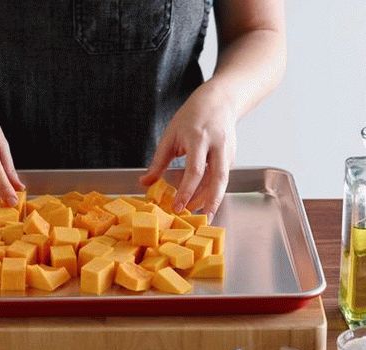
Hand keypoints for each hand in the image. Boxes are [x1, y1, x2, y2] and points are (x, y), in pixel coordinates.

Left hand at [140, 81, 236, 220]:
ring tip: (199, 215)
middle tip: (202, 220)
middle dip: (211, 202)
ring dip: (212, 200)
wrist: (219, 102)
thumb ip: (158, 162)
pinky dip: (213, 191)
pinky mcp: (232, 157)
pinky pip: (222, 178)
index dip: (186, 191)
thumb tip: (144, 183)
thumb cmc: (191, 117)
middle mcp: (217, 146)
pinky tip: (202, 201)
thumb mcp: (170, 136)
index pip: (194, 170)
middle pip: (218, 179)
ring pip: (223, 181)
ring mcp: (228, 152)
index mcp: (199, 138)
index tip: (178, 206)